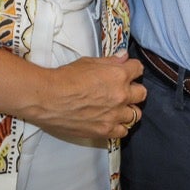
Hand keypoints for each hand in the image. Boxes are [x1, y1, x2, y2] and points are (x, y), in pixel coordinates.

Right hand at [25, 53, 145, 143]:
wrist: (48, 98)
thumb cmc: (65, 77)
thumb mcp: (88, 62)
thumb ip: (109, 61)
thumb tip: (124, 57)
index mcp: (118, 75)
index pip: (138, 69)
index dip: (132, 69)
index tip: (127, 71)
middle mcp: (121, 95)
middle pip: (142, 93)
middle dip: (134, 90)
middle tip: (122, 90)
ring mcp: (115, 115)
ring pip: (135, 114)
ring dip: (128, 110)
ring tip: (117, 108)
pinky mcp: (106, 131)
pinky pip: (123, 131)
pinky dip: (119, 126)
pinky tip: (110, 121)